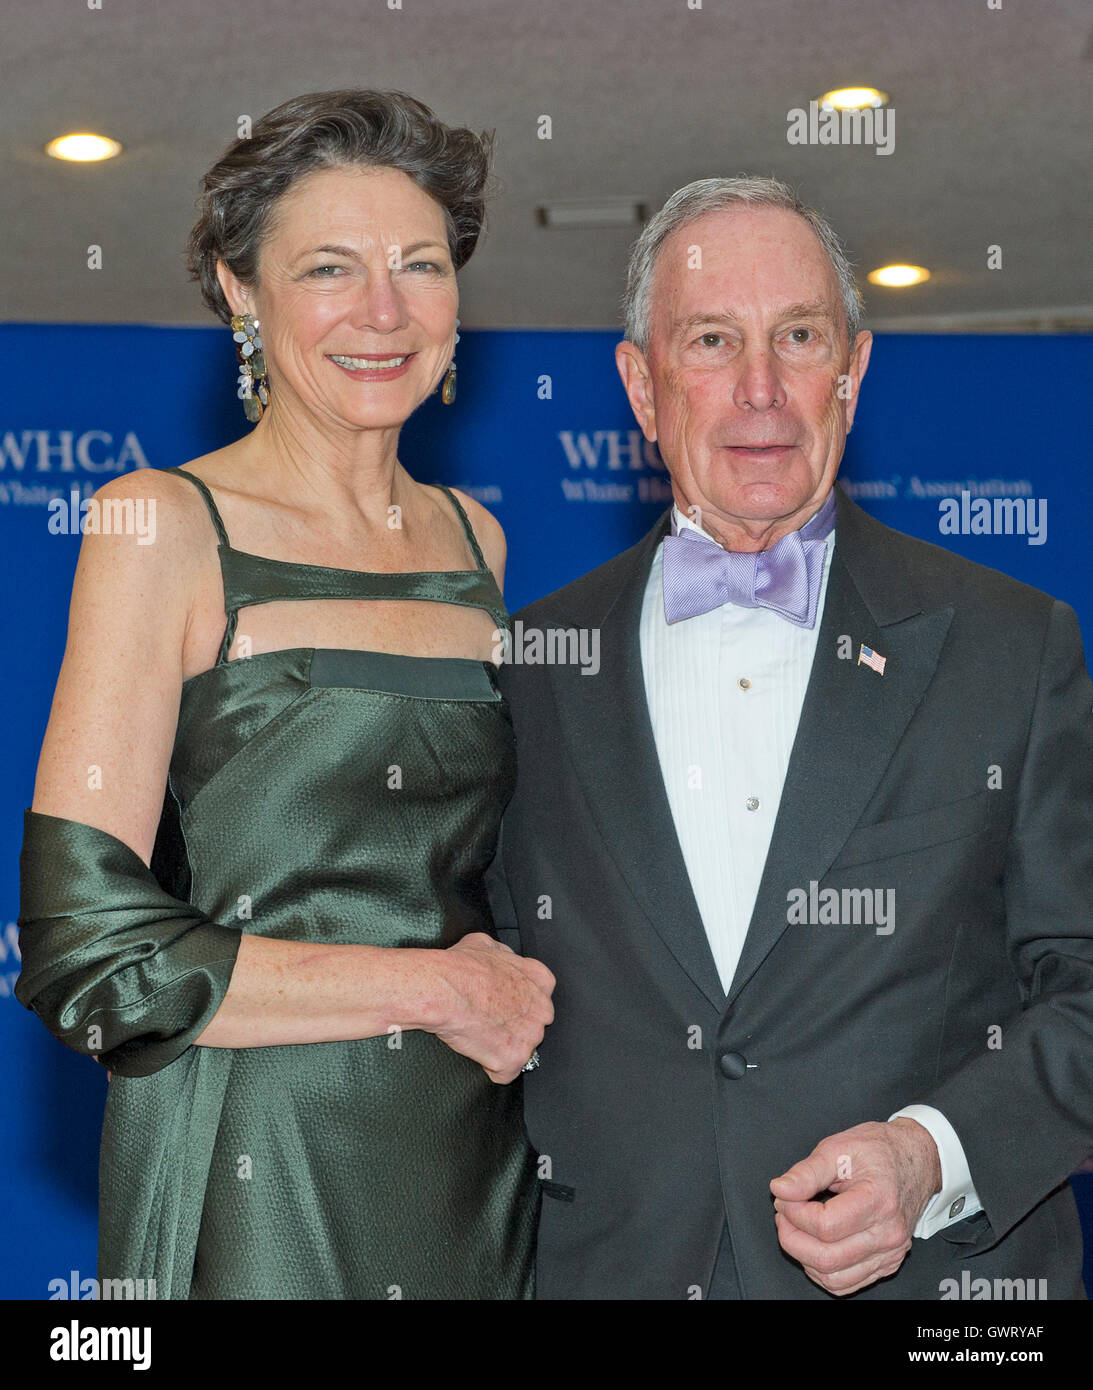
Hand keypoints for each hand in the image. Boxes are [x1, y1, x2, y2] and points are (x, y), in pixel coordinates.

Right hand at [428, 932, 554, 1083]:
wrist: (443, 990)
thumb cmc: (460, 968)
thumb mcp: (485, 944)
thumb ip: (504, 954)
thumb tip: (502, 956)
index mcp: (540, 979)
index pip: (539, 997)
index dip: (518, 1003)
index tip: (503, 1005)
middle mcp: (541, 1009)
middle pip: (534, 1025)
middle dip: (515, 1027)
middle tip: (489, 1022)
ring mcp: (530, 1036)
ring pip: (522, 1049)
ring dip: (503, 1047)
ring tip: (478, 1036)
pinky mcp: (513, 1060)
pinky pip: (505, 1072)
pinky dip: (491, 1068)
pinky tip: (477, 1053)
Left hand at [769, 1118, 941, 1295]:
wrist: (916, 1160)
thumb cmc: (879, 1151)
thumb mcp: (839, 1148)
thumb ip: (807, 1172)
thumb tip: (780, 1189)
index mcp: (879, 1201)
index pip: (825, 1226)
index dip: (794, 1213)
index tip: (784, 1197)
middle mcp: (889, 1234)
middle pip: (827, 1258)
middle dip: (792, 1237)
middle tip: (784, 1213)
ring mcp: (890, 1254)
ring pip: (834, 1278)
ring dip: (803, 1256)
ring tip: (796, 1227)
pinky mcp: (887, 1264)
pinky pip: (846, 1283)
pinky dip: (821, 1270)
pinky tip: (813, 1245)